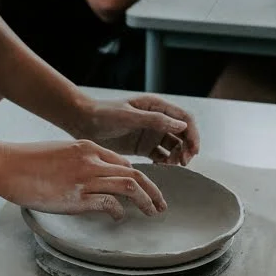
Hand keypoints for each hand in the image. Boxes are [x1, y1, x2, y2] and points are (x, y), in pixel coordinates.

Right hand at [0, 140, 166, 218]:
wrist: (7, 165)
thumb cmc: (26, 161)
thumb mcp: (58, 153)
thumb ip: (76, 162)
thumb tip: (84, 178)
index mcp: (87, 148)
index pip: (122, 162)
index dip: (138, 177)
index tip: (144, 189)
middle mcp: (92, 161)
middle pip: (135, 174)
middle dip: (154, 190)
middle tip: (161, 204)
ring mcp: (86, 179)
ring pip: (130, 187)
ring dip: (146, 201)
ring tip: (153, 213)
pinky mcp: (78, 197)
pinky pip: (110, 204)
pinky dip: (120, 212)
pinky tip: (119, 218)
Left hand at [68, 94, 200, 164]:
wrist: (82, 122)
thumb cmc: (104, 113)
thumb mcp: (129, 116)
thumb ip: (154, 120)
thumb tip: (182, 126)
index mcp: (157, 106)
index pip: (185, 119)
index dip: (193, 134)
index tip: (192, 151)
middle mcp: (157, 120)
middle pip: (182, 134)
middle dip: (186, 148)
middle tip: (182, 163)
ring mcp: (150, 134)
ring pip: (173, 147)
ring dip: (176, 156)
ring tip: (170, 166)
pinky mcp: (142, 147)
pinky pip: (160, 156)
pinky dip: (164, 163)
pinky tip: (161, 169)